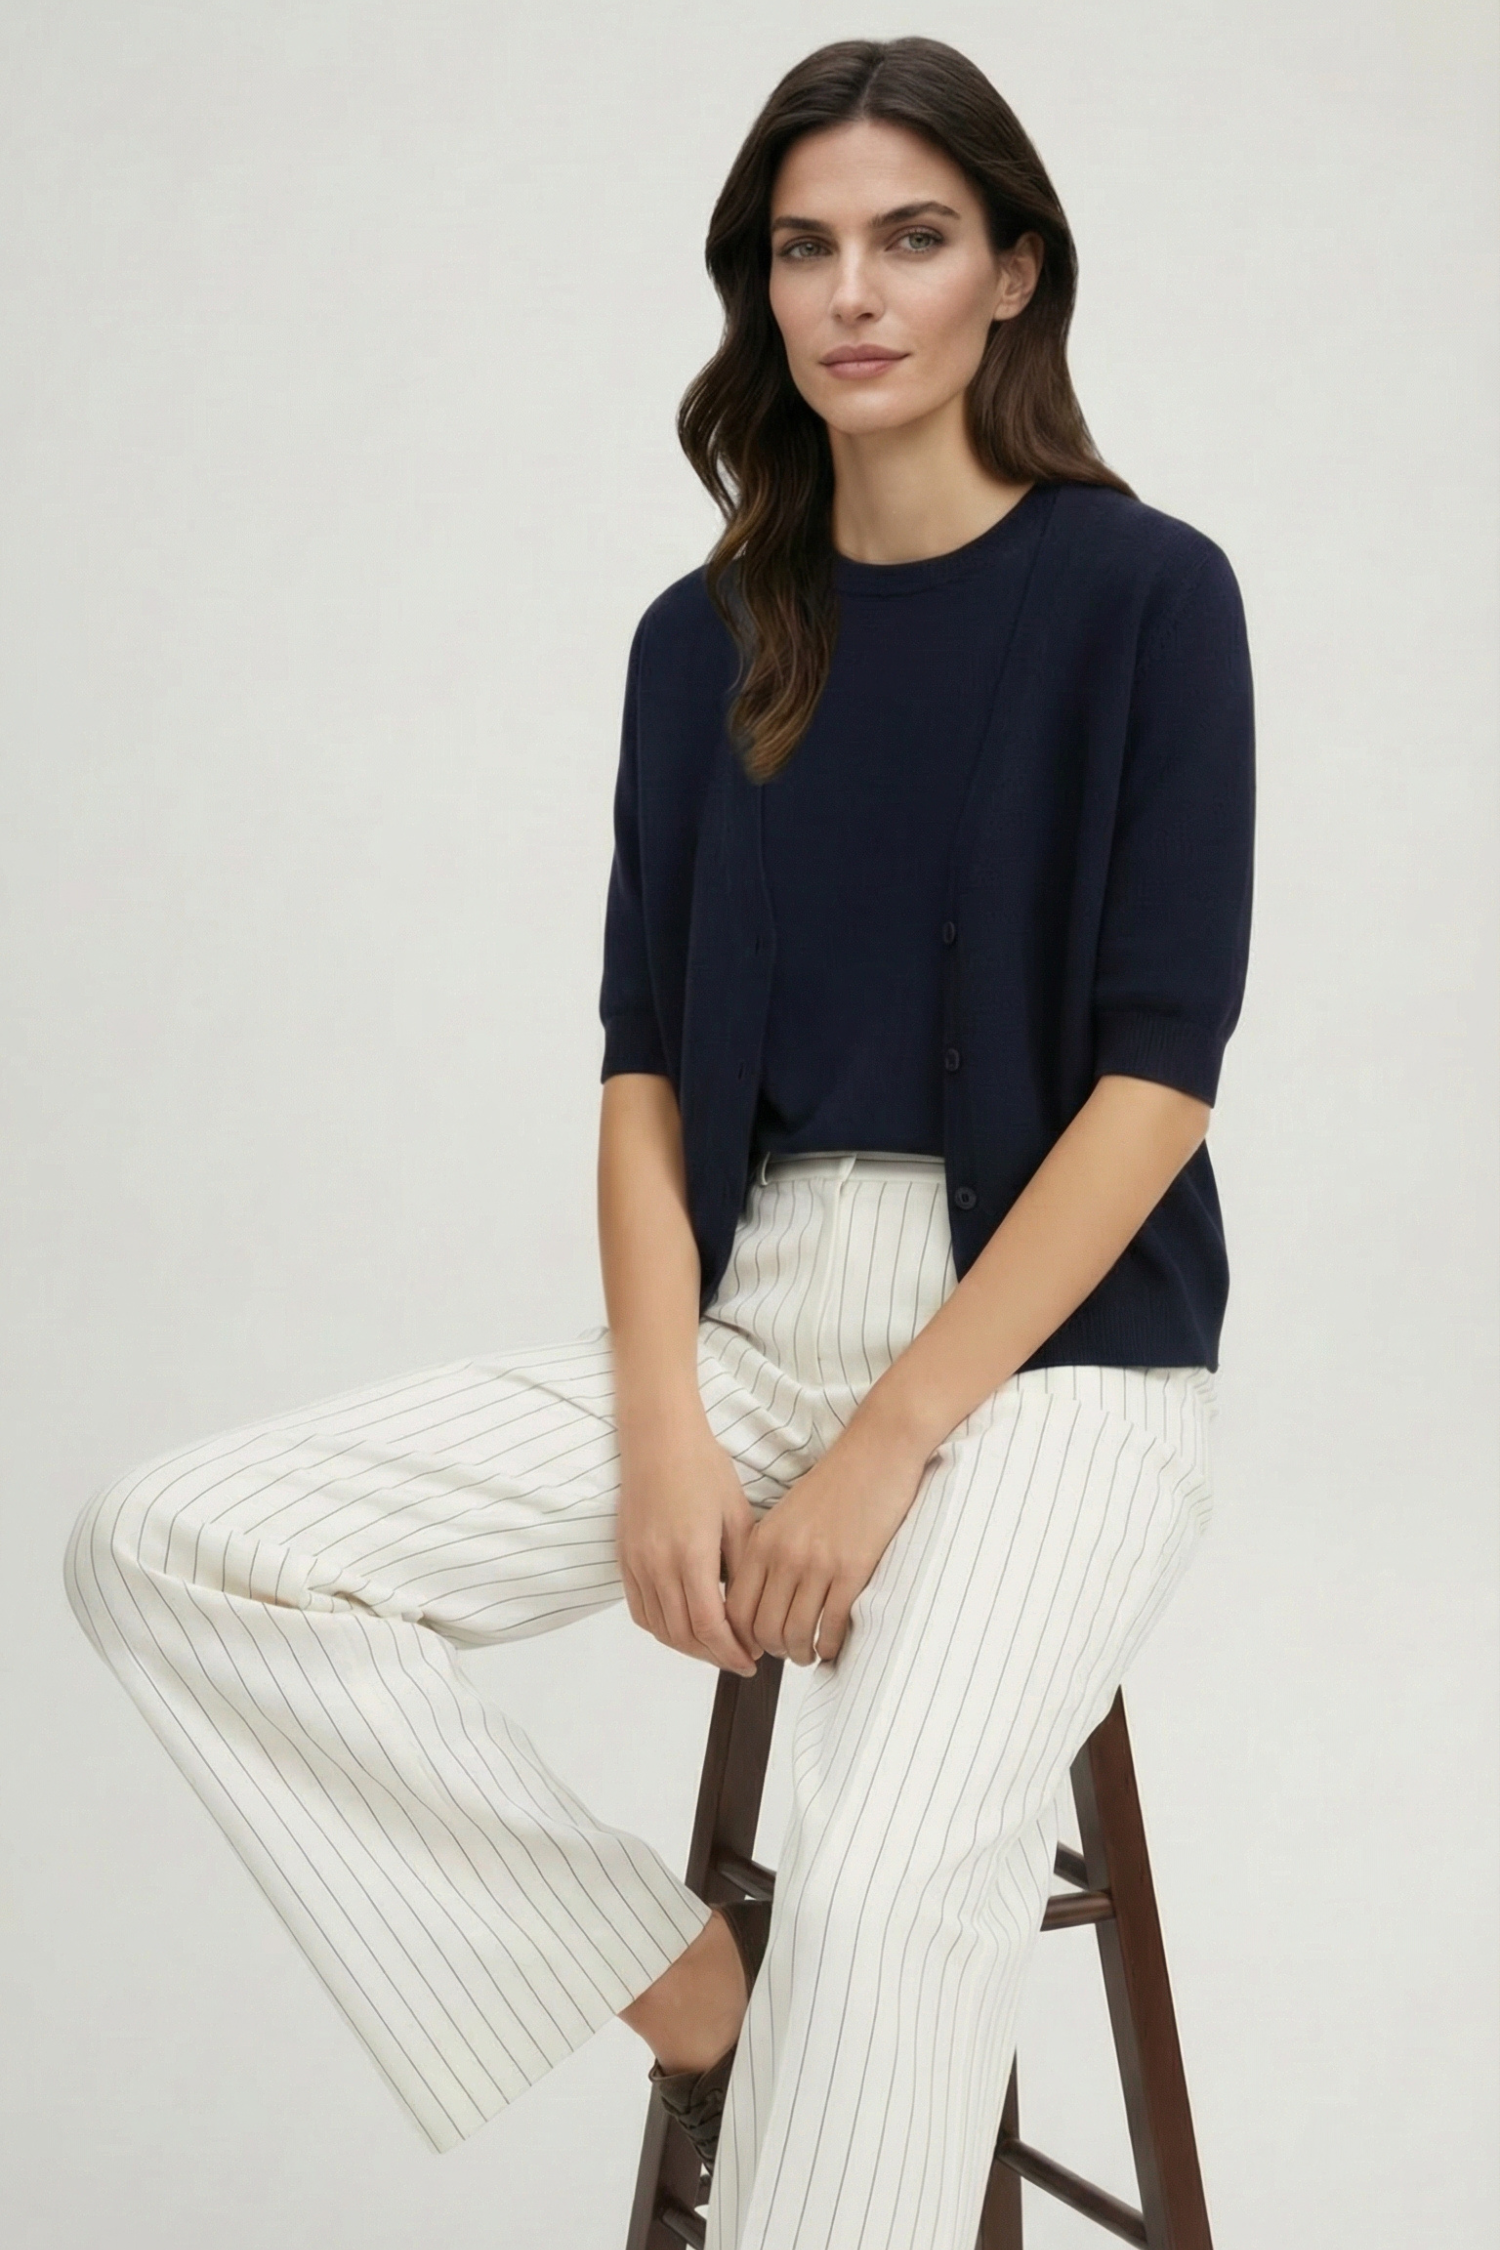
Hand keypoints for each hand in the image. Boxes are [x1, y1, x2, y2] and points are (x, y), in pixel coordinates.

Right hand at [616, 1413, 758, 1675]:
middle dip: (714, 1656)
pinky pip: (640, 1611)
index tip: (751, 1661)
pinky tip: (685, 1628)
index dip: (730, 1651)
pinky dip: (663, 1629)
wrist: (659, 1440)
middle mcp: (658, 1564)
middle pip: (684, 1635)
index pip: (709, 1625)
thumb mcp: (738, 1516)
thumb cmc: (704, 1469)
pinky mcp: (624, 1560)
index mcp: (691, 1553)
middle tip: (740, 1660)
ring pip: (660, 1629)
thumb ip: (743, 1567)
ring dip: (689, 1647)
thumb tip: (751, 1612)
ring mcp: (637, 1564)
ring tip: (716, 1648)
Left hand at [725, 1420, 930, 1666]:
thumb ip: (770, 1552)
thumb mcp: (787, 1515)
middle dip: (773, 1651)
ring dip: (802, 1653)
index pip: (735, 1608)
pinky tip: (835, 1644)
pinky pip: (833, 1625)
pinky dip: (831, 1645)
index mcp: (763, 1541)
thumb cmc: (836, 1481)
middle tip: (787, 1653)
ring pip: (796, 1633)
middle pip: (763, 1628)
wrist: (877, 1451)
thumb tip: (763, 1598)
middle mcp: (784, 1555)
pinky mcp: (853, 1569)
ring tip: (811, 1653)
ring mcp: (818, 1563)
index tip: (754, 1646)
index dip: (741, 1638)